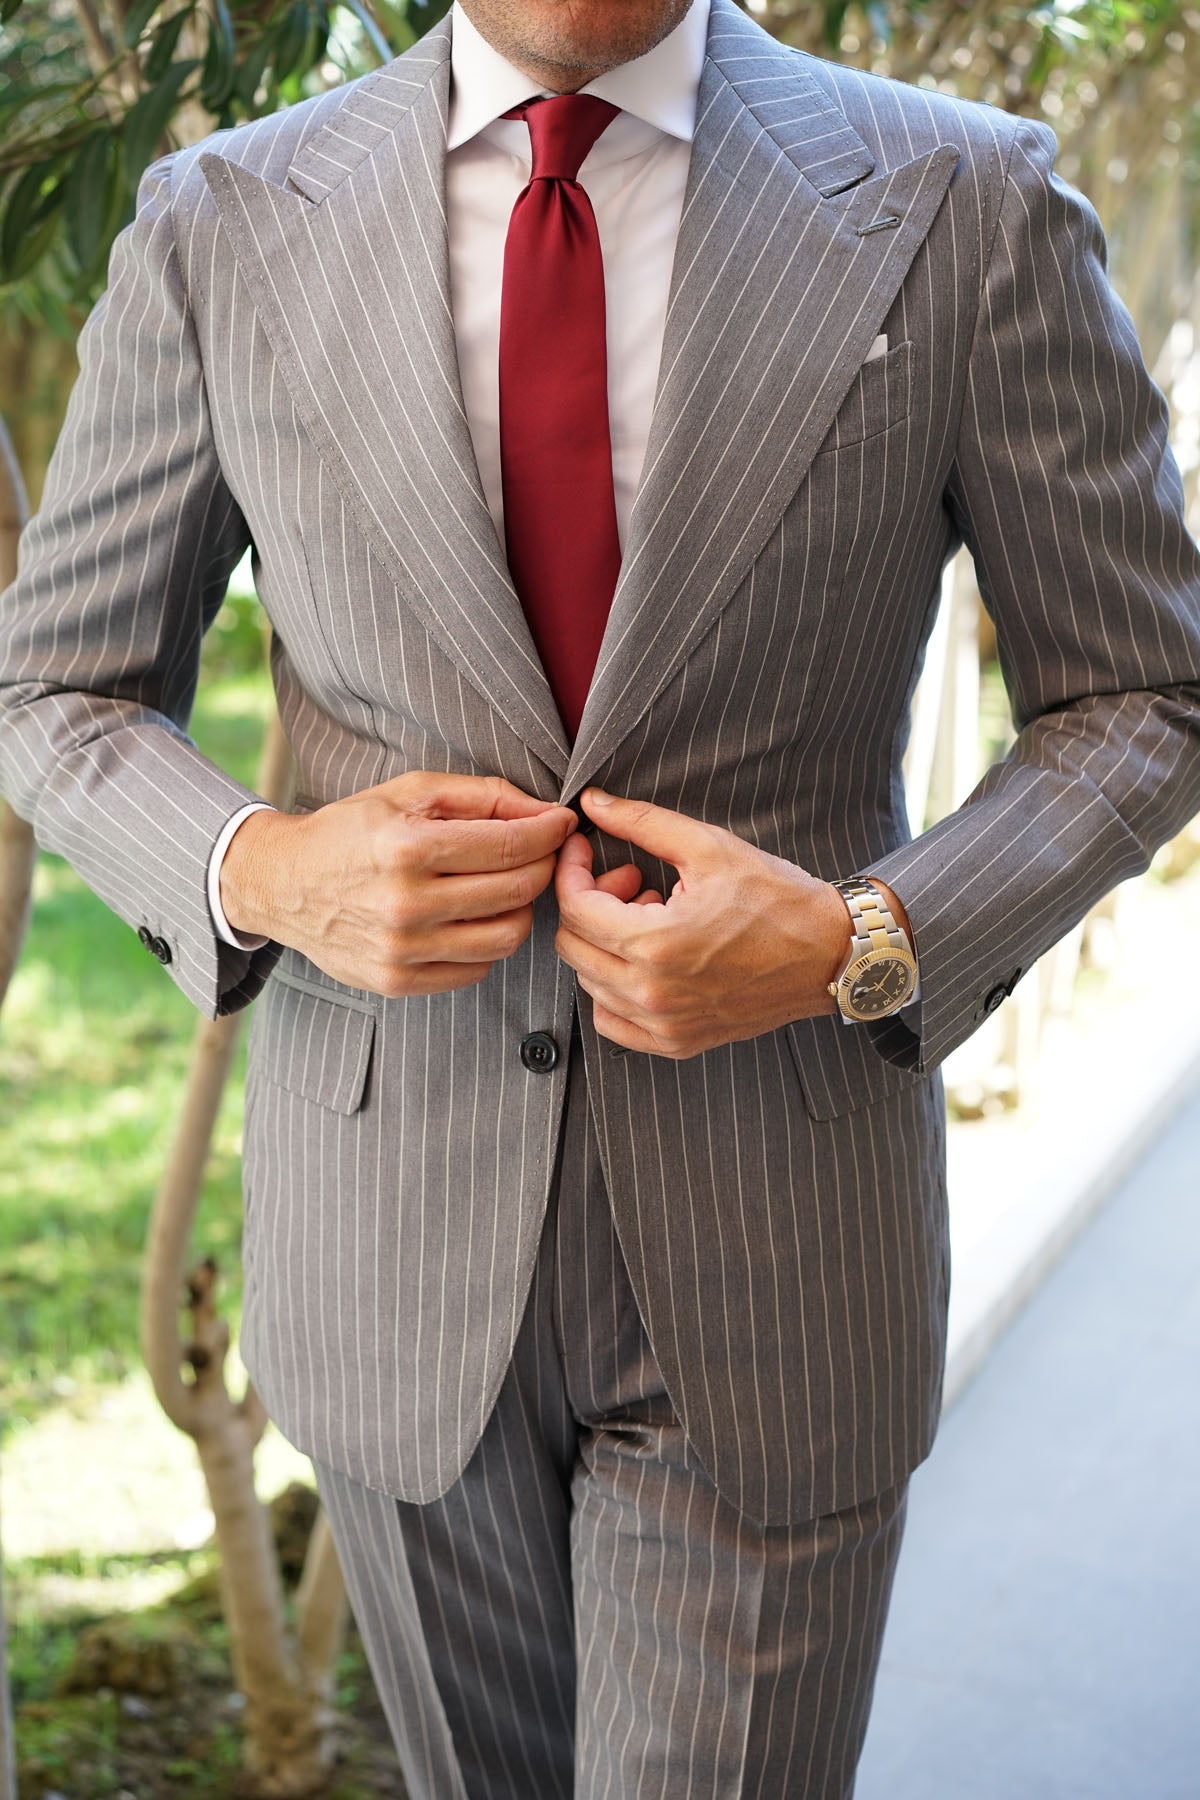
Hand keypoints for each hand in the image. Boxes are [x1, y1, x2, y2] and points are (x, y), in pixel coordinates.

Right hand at [220, 771, 576, 996]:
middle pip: (516, 890)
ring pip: (506, 936)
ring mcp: (402, 949)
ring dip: (522, 908)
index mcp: (407, 848)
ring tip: (510, 887)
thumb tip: (543, 811)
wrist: (282, 883)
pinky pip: (477, 968)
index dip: (549, 833)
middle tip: (543, 852)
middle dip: (544, 866)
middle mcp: (405, 903)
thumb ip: (480, 795)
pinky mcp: (397, 981)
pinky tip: (476, 918)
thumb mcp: (408, 792)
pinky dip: (489, 942)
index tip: (562, 824)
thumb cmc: (350, 831)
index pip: (510, 845)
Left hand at [554, 788, 853, 1057]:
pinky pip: (612, 1020)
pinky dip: (613, 988)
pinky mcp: (677, 1042)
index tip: (586, 851)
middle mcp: (652, 993)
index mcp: (655, 944)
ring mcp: (664, 1024)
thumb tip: (591, 803)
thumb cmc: (777, 899)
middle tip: (631, 880)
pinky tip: (644, 959)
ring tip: (649, 916)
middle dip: (589, 903)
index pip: (575, 908)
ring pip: (589, 981)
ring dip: (605, 942)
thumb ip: (642, 823)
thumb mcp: (709, 847)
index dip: (573, 870)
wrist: (830, 953)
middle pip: (573, 946)